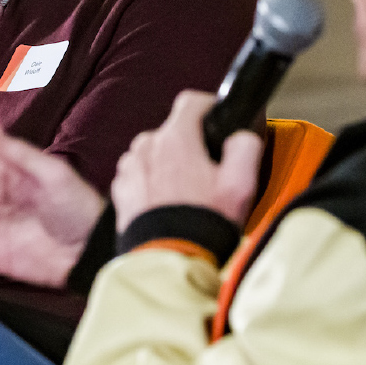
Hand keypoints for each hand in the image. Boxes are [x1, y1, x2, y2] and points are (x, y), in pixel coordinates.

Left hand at [111, 91, 260, 231]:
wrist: (168, 263)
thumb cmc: (203, 224)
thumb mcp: (241, 184)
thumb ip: (245, 146)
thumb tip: (241, 135)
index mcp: (176, 139)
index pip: (191, 101)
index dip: (209, 107)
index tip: (217, 120)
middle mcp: (147, 147)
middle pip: (172, 131)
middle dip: (190, 145)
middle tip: (207, 173)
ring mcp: (129, 169)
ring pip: (153, 153)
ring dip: (168, 165)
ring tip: (186, 194)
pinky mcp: (120, 191)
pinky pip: (139, 176)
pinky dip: (151, 184)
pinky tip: (166, 205)